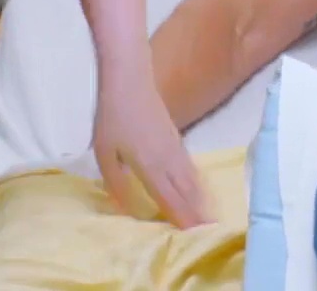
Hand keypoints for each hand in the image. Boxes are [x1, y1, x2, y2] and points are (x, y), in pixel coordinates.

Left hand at [93, 66, 209, 228]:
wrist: (130, 78)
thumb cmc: (113, 115)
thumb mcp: (106, 153)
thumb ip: (117, 183)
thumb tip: (128, 210)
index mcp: (151, 167)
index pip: (172, 200)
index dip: (184, 220)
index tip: (197, 238)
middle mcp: (169, 161)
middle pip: (188, 193)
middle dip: (199, 215)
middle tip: (210, 235)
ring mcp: (176, 148)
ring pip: (192, 180)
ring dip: (201, 200)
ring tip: (209, 218)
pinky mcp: (176, 139)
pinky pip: (191, 168)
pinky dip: (197, 183)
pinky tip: (197, 188)